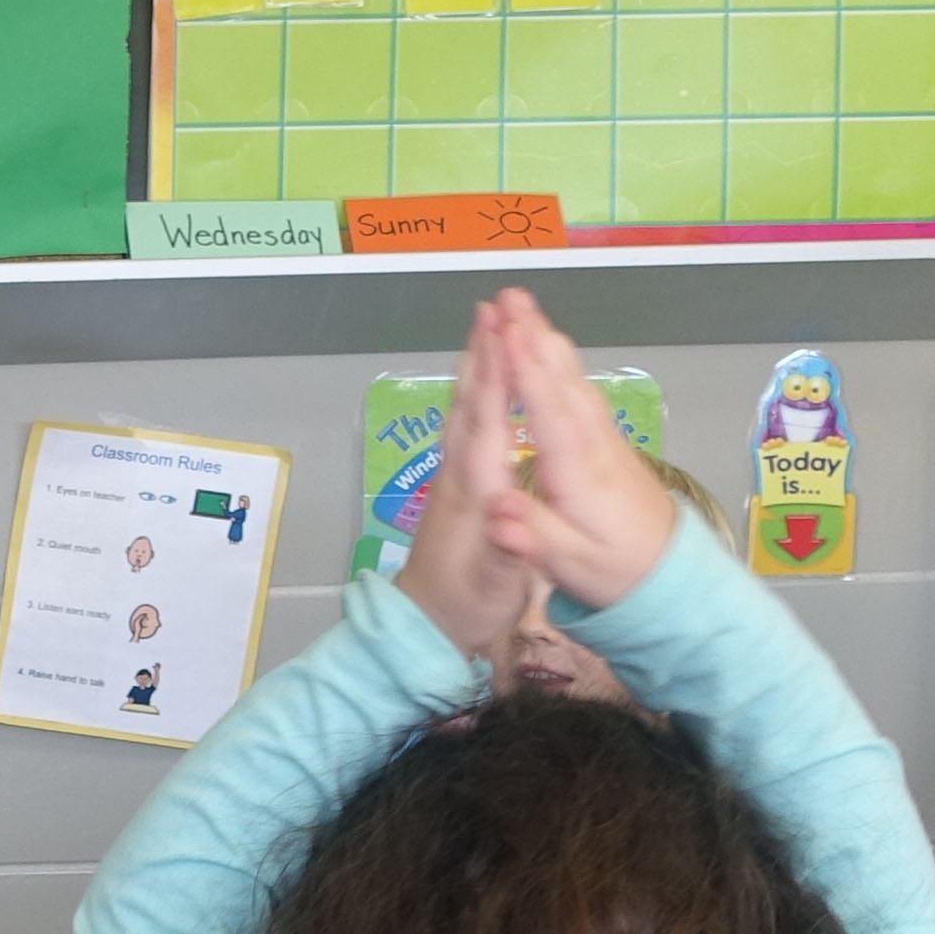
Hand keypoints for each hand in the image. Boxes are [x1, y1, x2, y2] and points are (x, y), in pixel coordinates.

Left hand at [394, 302, 531, 659]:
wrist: (424, 627)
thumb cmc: (467, 605)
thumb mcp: (495, 585)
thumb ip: (504, 549)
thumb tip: (509, 515)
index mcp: (476, 489)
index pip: (487, 421)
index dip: (495, 375)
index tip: (503, 330)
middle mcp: (460, 474)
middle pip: (471, 403)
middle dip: (482, 354)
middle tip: (493, 307)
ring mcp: (454, 478)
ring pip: (463, 411)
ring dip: (474, 367)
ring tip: (484, 328)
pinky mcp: (455, 487)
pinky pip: (467, 426)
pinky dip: (475, 395)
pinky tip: (481, 385)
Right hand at [476, 289, 675, 612]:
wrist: (670, 576)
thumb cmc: (614, 571)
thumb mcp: (569, 564)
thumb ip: (531, 535)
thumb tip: (494, 509)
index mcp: (579, 474)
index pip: (551, 412)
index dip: (528, 371)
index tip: (508, 332)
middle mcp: (594, 446)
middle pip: (563, 382)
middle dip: (535, 336)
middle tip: (509, 296)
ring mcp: (606, 439)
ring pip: (574, 381)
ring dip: (547, 340)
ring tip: (523, 306)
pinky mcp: (609, 442)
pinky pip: (580, 391)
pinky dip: (559, 362)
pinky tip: (548, 346)